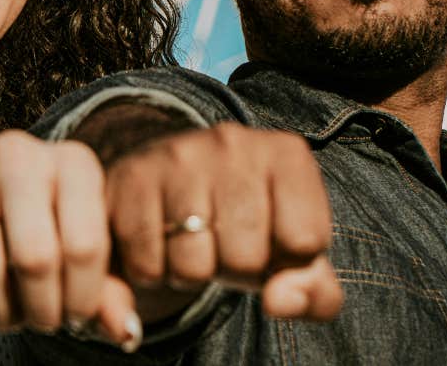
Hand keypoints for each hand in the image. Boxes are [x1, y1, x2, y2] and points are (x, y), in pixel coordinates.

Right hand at [0, 130, 140, 348]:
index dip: (82, 298)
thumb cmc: (34, 227)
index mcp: (72, 161)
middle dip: (41, 310)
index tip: (74, 316)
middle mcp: (20, 152)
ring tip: (7, 315)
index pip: (84, 244)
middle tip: (41, 321)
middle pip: (35, 257)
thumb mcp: (76, 251)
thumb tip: (125, 333)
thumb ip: (105, 291)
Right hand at [105, 122, 342, 320]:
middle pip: (247, 258)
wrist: (171, 186)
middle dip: (235, 271)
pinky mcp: (132, 177)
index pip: (305, 241)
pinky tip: (159, 242)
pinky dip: (152, 272)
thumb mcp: (293, 257)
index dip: (287, 262)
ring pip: (193, 265)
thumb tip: (280, 303)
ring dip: (190, 274)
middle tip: (224, 245)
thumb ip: (314, 293)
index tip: (271, 241)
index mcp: (286, 153)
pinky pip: (147, 264)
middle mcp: (233, 142)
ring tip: (190, 243)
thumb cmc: (248, 227)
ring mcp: (178, 155)